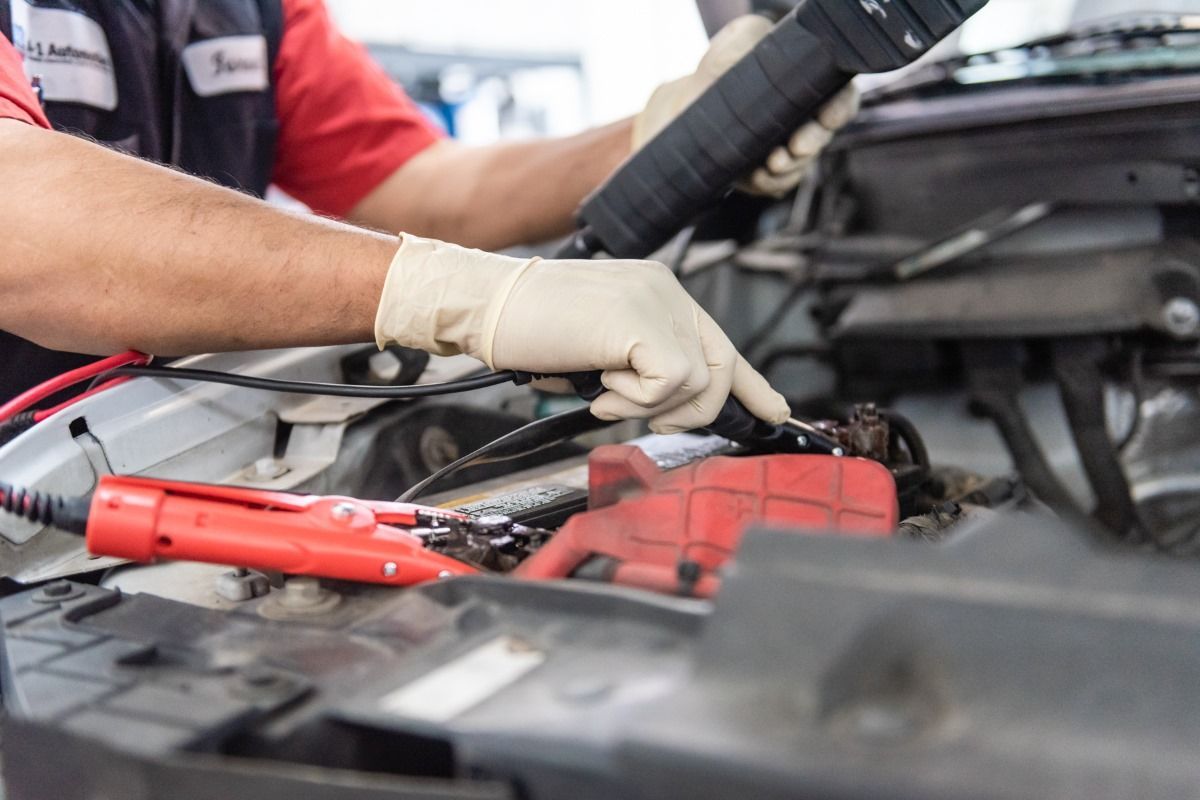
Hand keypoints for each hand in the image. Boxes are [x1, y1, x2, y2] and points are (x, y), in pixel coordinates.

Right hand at [375, 235, 789, 433]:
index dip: (750, 383)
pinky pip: (671, 384)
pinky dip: (636, 400)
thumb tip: (668, 407)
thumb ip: (639, 367)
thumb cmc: (530, 331)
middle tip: (653, 419)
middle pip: (721, 366)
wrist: (486, 306)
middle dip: (696, 411)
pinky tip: (602, 386)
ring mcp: (656, 301)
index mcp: (659, 292)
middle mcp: (666, 290)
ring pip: (699, 382)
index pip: (719, 342)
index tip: (777, 411)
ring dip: (649, 405)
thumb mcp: (599, 351)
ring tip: (604, 392)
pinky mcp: (641, 321)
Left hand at [633, 15, 859, 197]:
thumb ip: (753, 38)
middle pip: (823, 135)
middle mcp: (805, 119)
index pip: (841, 98)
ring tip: (771, 163)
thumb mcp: (737, 42)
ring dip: (790, 167)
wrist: (688, 105)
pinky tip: (756, 175)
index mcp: (809, 86)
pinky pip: (778, 184)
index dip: (840, 108)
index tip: (828, 116)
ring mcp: (788, 149)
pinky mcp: (768, 172)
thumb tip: (760, 44)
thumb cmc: (721, 70)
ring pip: (802, 164)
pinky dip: (769, 182)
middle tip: (796, 145)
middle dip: (813, 142)